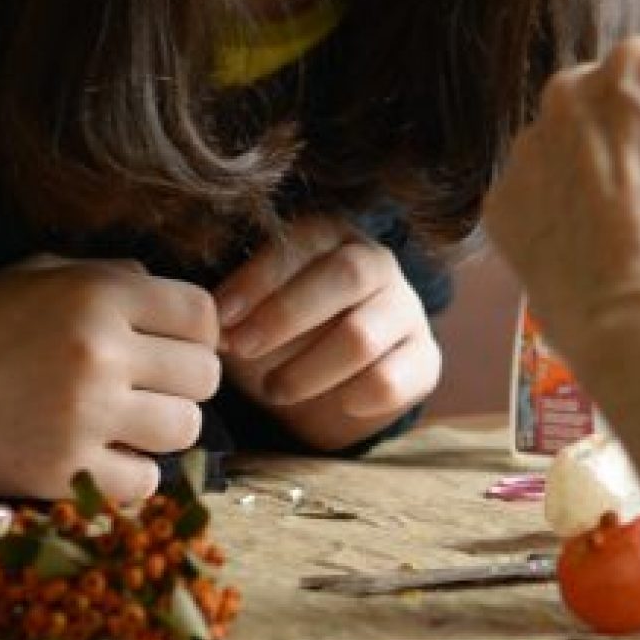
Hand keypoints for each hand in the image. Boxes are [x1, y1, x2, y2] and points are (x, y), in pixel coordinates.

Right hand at [0, 257, 220, 502]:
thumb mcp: (37, 273)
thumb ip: (109, 276)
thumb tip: (165, 292)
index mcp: (97, 295)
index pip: (201, 316)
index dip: (197, 333)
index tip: (174, 346)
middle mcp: (101, 353)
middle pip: (204, 376)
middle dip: (184, 382)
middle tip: (149, 387)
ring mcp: (84, 417)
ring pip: (184, 430)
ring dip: (162, 429)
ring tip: (126, 422)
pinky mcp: (62, 472)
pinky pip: (143, 482)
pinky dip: (130, 474)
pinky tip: (101, 457)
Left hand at [214, 216, 441, 450]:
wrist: (327, 387)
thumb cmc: (280, 336)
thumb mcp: (251, 314)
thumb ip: (233, 310)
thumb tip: (214, 325)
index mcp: (333, 236)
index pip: (304, 242)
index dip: (259, 280)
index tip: (221, 319)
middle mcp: (377, 263)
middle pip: (346, 275)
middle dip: (286, 315)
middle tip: (241, 349)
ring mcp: (406, 309)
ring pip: (363, 335)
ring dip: (307, 369)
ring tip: (273, 391)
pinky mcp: (425, 358)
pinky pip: (393, 379)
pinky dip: (356, 397)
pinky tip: (335, 403)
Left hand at [484, 37, 639, 360]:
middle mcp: (573, 91)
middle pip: (600, 112)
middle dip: (621, 149)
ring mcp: (529, 146)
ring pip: (559, 156)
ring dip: (582, 186)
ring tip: (616, 244)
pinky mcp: (501, 199)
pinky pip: (530, 204)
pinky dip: (552, 226)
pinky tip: (582, 262)